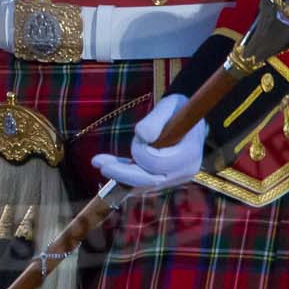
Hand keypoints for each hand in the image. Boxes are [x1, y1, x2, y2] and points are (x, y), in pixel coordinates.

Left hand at [90, 93, 204, 190]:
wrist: (187, 117)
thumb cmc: (178, 108)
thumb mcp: (169, 106)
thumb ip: (155, 120)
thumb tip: (142, 136)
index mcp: (190, 154)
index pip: (157, 164)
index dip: (141, 152)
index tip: (137, 135)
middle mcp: (184, 172)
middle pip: (149, 180)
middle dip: (123, 173)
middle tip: (100, 164)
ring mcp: (175, 178)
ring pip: (143, 183)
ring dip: (120, 173)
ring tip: (99, 162)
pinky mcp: (164, 179)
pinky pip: (142, 181)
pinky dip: (125, 173)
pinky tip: (107, 165)